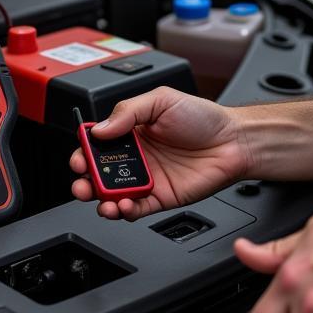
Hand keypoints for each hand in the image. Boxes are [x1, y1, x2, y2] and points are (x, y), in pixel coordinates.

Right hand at [70, 86, 250, 219]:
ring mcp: (147, 178)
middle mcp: (136, 156)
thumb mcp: (161, 100)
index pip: (98, 143)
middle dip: (85, 179)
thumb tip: (100, 129)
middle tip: (83, 182)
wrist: (233, 141)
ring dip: (101, 200)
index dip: (84, 151)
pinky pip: (136, 209)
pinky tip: (123, 206)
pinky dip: (125, 212)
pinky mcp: (160, 198)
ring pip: (113, 194)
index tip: (79, 157)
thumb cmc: (203, 117)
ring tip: (101, 200)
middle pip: (100, 172)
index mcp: (132, 131)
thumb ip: (127, 111)